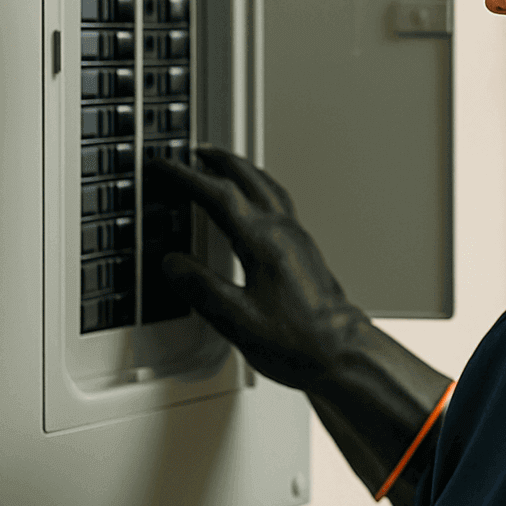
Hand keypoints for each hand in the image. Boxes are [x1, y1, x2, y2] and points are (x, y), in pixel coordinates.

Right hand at [145, 145, 363, 394]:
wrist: (341, 354)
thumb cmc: (297, 341)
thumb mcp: (235, 320)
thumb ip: (200, 288)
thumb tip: (173, 264)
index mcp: (264, 242)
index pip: (219, 195)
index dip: (187, 177)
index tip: (164, 166)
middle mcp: (284, 233)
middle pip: (249, 180)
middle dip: (219, 161)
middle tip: (196, 151)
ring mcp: (298, 240)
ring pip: (268, 188)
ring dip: (243, 171)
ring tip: (225, 166)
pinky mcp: (306, 253)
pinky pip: (280, 205)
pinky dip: (260, 191)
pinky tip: (256, 205)